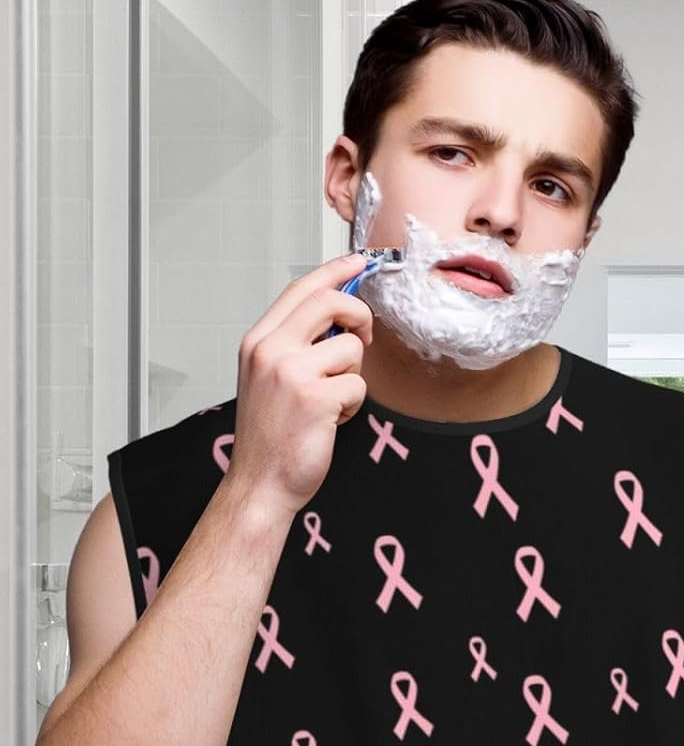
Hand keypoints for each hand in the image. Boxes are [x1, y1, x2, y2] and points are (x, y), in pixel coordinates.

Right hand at [228, 252, 374, 515]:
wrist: (260, 482)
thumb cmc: (271, 435)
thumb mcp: (271, 378)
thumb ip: (296, 345)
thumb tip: (338, 318)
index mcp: (258, 341)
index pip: (300, 289)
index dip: (334, 272)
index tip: (358, 262)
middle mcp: (270, 350)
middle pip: (329, 302)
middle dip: (358, 315)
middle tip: (363, 338)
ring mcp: (291, 372)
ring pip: (350, 349)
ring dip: (353, 376)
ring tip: (331, 401)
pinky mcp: (315, 397)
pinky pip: (358, 386)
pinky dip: (353, 405)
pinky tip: (332, 421)